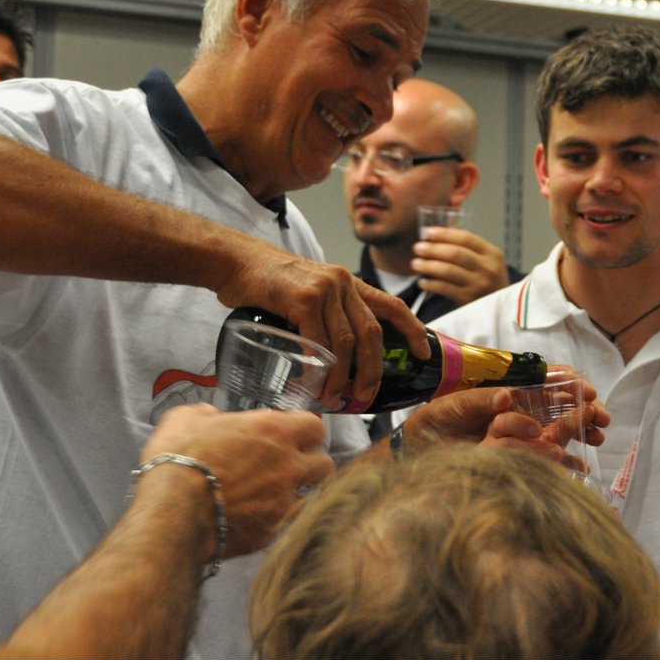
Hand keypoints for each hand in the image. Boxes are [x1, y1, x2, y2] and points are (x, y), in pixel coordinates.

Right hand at [139, 403, 332, 556]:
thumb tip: (211, 418)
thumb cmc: (177, 460)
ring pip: (312, 497)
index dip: (306, 432)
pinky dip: (278, 521)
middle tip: (291, 467)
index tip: (293, 437)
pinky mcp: (270, 532)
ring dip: (298, 494)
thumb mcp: (185, 419)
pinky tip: (260, 518)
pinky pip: (287, 524)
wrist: (171, 513)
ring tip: (277, 496)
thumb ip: (207, 414)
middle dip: (312, 465)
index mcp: (274, 431)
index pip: (315, 427)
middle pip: (324, 464)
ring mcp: (282, 501)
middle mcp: (287, 465)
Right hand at [213, 243, 427, 407]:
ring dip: (342, 376)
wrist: (236, 262)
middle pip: (371, 333)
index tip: (424, 353)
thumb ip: (327, 316)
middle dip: (373, 370)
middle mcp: (342, 283)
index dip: (413, 329)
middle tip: (366, 395)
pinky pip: (318, 340)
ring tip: (334, 397)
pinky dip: (318, 366)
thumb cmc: (269, 284)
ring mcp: (324, 289)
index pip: (392, 306)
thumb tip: (336, 358)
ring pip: (345, 342)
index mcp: (349, 284)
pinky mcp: (302, 298)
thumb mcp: (309, 292)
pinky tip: (312, 381)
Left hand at [404, 382, 609, 461]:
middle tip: (602, 419)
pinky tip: (581, 465)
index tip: (587, 390)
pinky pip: (546, 457)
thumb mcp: (455, 404)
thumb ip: (480, 399)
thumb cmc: (437, 419)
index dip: (570, 382)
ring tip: (598, 438)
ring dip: (582, 432)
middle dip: (586, 409)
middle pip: (562, 405)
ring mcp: (521, 433)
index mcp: (509, 390)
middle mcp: (521, 410)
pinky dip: (566, 460)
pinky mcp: (518, 455)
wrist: (421, 449)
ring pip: (560, 429)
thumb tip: (507, 397)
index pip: (547, 379)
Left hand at [412, 228, 511, 305]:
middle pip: (456, 253)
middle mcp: (488, 268)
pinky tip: (422, 282)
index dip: (444, 234)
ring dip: (429, 266)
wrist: (503, 309)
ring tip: (415, 264)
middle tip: (418, 247)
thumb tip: (438, 236)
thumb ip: (469, 249)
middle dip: (433, 249)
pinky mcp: (470, 300)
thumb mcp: (488, 262)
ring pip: (449, 271)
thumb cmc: (490, 281)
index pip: (466, 238)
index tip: (427, 232)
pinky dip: (432, 284)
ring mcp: (479, 285)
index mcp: (492, 253)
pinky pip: (446, 289)